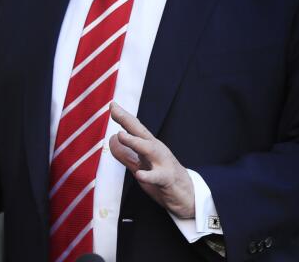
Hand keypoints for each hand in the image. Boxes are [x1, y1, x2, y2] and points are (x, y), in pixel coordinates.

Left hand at [108, 102, 194, 218]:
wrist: (187, 195)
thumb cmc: (163, 177)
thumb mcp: (141, 165)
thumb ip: (126, 154)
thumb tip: (111, 139)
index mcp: (149, 145)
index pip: (134, 128)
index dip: (123, 116)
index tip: (112, 104)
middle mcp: (156, 150)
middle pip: (140, 132)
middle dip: (127, 120)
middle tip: (114, 110)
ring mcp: (163, 163)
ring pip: (148, 149)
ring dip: (134, 141)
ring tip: (121, 135)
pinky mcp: (167, 179)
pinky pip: (158, 176)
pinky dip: (149, 175)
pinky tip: (139, 175)